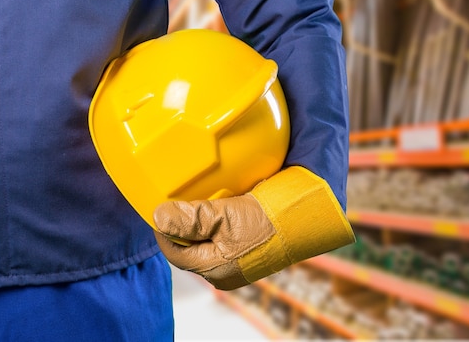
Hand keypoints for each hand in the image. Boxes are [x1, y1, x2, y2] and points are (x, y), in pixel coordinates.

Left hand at [153, 166, 354, 289]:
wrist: (309, 217)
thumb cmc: (269, 221)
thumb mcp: (225, 216)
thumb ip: (190, 218)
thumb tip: (159, 217)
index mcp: (215, 269)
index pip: (175, 252)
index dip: (164, 229)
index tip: (161, 207)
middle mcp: (225, 269)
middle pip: (190, 246)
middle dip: (182, 224)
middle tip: (179, 199)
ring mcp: (238, 259)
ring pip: (206, 239)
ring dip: (200, 220)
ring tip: (200, 199)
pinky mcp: (249, 247)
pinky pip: (223, 234)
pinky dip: (217, 219)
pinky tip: (222, 202)